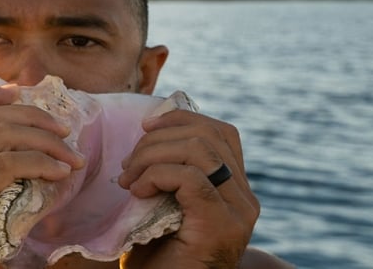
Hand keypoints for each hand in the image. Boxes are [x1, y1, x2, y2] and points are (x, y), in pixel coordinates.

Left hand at [117, 109, 256, 267]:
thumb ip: (170, 170)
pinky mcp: (220, 225)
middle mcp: (244, 198)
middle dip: (159, 138)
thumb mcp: (163, 202)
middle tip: (128, 165)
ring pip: (200, 150)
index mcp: (235, 189)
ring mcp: (238, 212)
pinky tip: (138, 192)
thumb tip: (151, 125)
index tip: (144, 128)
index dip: (182, 119)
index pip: (220, 132)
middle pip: (209, 134)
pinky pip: (191, 178)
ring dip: (152, 156)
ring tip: (129, 180)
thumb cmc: (156, 255)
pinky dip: (157, 175)